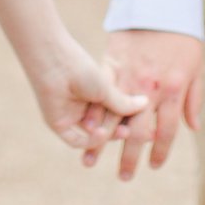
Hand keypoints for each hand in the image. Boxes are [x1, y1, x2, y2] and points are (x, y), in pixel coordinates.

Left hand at [29, 35, 149, 152]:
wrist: (56, 62)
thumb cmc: (81, 68)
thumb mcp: (106, 87)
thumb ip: (123, 102)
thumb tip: (146, 104)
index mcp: (94, 94)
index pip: (114, 114)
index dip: (129, 121)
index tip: (147, 126)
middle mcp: (83, 107)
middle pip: (105, 127)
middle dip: (120, 132)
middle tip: (137, 133)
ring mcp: (70, 116)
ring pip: (91, 135)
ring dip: (107, 137)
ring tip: (123, 131)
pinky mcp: (58, 124)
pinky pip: (75, 140)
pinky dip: (88, 141)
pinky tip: (101, 134)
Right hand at [90, 29, 203, 179]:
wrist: (159, 5)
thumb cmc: (181, 37)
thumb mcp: (195, 67)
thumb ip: (194, 99)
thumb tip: (194, 127)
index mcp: (172, 91)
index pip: (166, 131)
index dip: (160, 152)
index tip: (154, 166)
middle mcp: (149, 89)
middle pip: (138, 132)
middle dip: (129, 158)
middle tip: (124, 178)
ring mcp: (128, 77)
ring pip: (113, 116)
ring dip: (101, 141)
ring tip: (90, 161)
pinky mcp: (111, 65)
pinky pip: (99, 94)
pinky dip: (91, 114)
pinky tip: (82, 128)